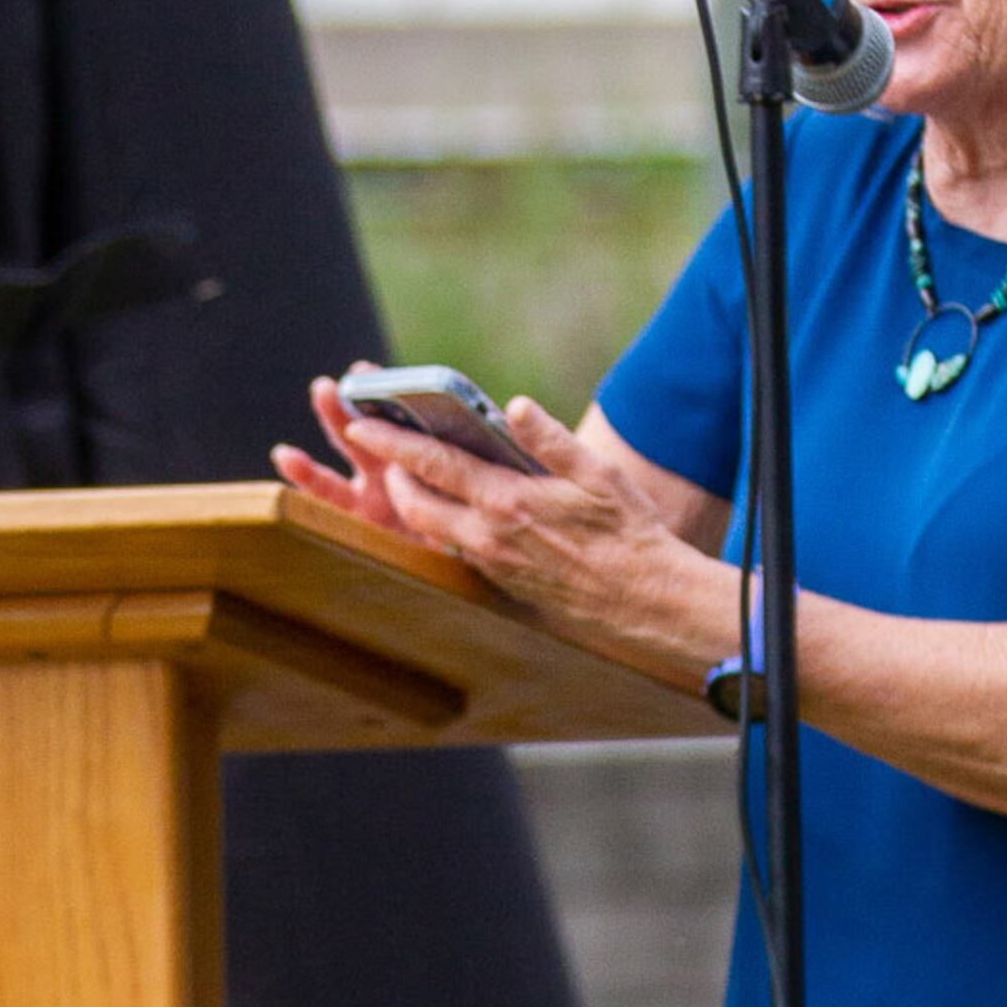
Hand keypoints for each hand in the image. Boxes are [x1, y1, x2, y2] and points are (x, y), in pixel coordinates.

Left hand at [271, 382, 725, 682]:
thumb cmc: (629, 533)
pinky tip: (457, 509)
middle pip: (417, 504)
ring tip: (411, 476)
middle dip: (393, 475)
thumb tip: (515, 406)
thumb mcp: (598, 475)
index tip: (362, 425)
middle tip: (382, 449)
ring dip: (416, 503)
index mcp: (507, 502)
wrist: (644, 600)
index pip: (433, 466)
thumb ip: (551, 440)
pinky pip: (459, 549)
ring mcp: (492, 564)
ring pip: (434, 530)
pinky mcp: (502, 582)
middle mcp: (489, 537)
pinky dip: (447, 524)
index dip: (393, 444)